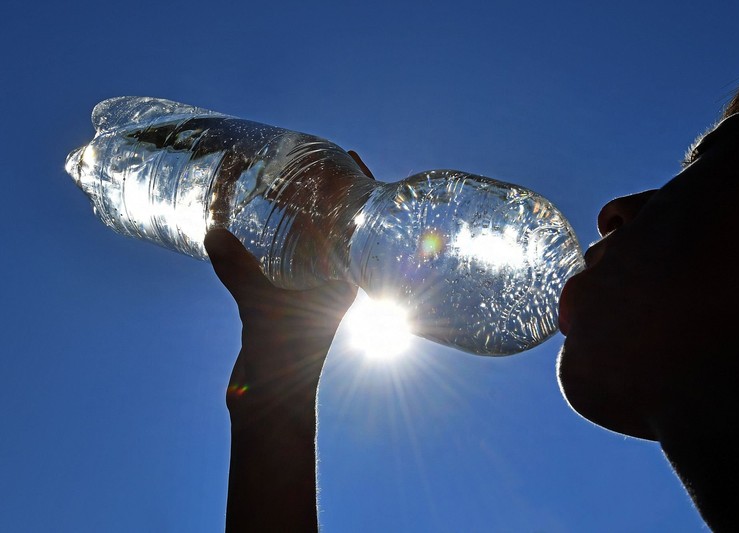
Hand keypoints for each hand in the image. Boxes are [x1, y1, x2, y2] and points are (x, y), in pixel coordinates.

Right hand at [203, 149, 371, 531]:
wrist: (271, 404)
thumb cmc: (283, 364)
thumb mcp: (263, 311)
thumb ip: (240, 272)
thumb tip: (213, 231)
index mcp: (348, 280)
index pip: (364, 221)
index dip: (359, 185)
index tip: (345, 151)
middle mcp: (336, 279)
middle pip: (337, 221)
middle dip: (323, 189)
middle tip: (302, 155)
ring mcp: (312, 287)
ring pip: (309, 236)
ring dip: (296, 209)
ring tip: (277, 176)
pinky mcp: (287, 296)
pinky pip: (283, 252)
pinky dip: (272, 231)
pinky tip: (252, 217)